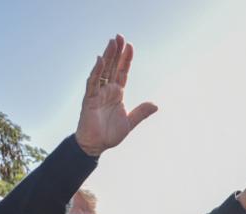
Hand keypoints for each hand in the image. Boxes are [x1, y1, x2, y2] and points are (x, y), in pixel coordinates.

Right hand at [75, 35, 158, 155]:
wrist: (96, 146)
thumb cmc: (110, 134)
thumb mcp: (129, 122)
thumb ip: (141, 113)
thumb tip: (155, 105)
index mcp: (117, 94)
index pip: (122, 72)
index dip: (126, 59)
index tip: (130, 46)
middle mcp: (107, 90)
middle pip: (112, 67)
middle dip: (116, 52)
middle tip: (119, 36)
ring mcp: (97, 93)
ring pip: (102, 70)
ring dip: (107, 56)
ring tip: (112, 42)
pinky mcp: (89, 99)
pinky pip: (92, 83)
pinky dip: (96, 71)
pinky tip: (100, 60)